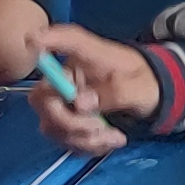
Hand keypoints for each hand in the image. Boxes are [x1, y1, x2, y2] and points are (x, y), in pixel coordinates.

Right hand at [24, 22, 160, 154]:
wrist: (152, 100)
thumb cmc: (144, 83)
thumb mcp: (139, 87)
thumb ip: (114, 92)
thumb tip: (79, 104)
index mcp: (89, 54)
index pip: (67, 40)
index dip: (47, 38)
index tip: (32, 40)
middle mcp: (68, 75)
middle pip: (43, 98)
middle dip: (69, 121)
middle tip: (98, 128)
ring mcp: (63, 99)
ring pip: (51, 125)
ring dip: (83, 138)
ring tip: (114, 136)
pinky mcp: (65, 120)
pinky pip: (63, 139)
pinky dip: (86, 145)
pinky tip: (109, 140)